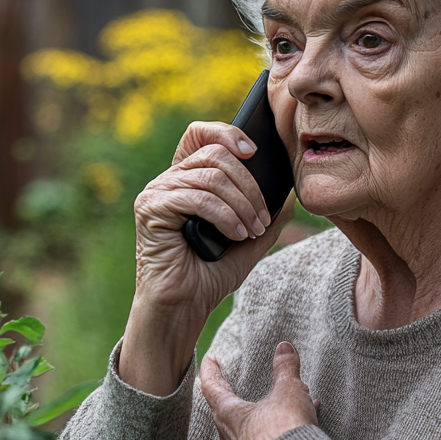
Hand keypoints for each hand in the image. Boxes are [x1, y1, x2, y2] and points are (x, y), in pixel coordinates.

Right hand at [134, 121, 285, 315]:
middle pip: (216, 154)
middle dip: (250, 186)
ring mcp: (157, 193)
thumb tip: (289, 193)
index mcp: (188, 179)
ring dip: (242, 205)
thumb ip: (267, 215)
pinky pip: (198, 198)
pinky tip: (236, 235)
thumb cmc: (210, 274)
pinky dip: (225, 216)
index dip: (227, 133)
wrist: (185, 307)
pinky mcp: (151, 209)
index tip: (254, 152)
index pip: (201, 134)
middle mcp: (169, 180)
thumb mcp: (250, 239)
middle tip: (262, 218)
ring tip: (252, 231)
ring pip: (212, 176)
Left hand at [201, 342, 318, 439]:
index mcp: (229, 414)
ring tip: (280, 403)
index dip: (210, 370)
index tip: (209, 359)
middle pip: (224, 410)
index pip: (212, 387)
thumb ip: (286, 369)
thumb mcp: (289, 391)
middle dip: (229, 395)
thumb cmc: (284, 432)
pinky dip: (279, 429)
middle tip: (228, 385)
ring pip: (248, 428)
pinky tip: (300, 424)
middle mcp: (232, 436)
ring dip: (259, 414)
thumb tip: (284, 348)